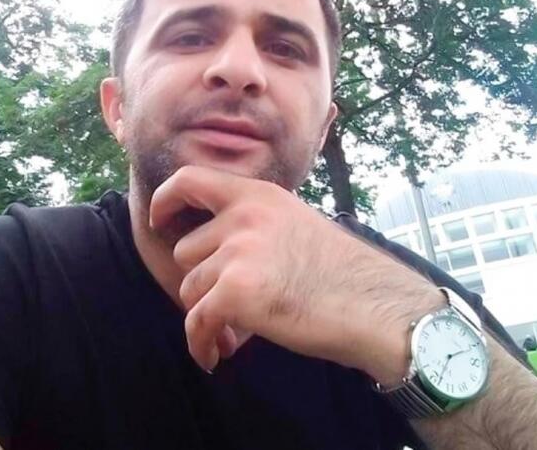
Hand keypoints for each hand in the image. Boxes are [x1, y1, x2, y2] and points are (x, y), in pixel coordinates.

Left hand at [149, 165, 443, 380]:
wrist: (376, 307)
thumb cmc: (342, 274)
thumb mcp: (295, 225)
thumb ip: (253, 228)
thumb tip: (212, 258)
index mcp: (258, 196)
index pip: (190, 179)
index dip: (166, 200)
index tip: (160, 220)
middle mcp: (243, 217)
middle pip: (186, 254)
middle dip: (202, 285)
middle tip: (227, 310)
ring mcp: (238, 252)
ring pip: (190, 290)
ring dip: (205, 317)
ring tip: (232, 335)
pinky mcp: (236, 292)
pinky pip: (197, 322)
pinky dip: (201, 344)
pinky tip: (215, 357)